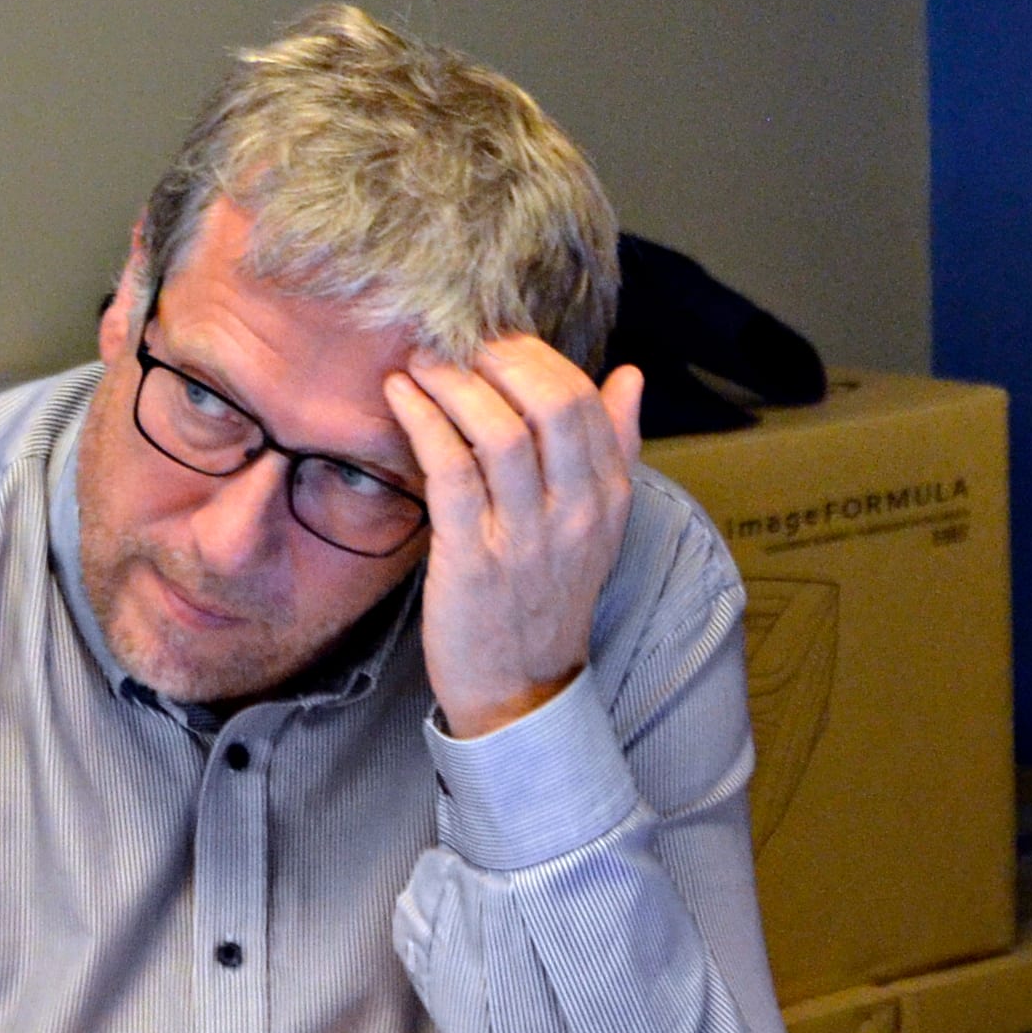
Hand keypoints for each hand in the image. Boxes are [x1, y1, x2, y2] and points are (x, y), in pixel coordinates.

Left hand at [385, 338, 641, 739]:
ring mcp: (524, 537)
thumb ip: (616, 449)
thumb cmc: (546, 600)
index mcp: (607, 499)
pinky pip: (450, 470)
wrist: (520, 692)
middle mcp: (575, 513)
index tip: (496, 340)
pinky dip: (424, 422)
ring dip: (454, 382)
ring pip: (498, 431)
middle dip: (500, 358)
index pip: (587, 401)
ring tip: (422, 363)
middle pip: (552, 403)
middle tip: (457, 341)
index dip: (537, 357)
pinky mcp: (472, 559)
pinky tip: (402, 398)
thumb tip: (629, 375)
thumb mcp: (598, 527)